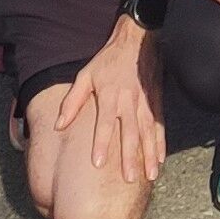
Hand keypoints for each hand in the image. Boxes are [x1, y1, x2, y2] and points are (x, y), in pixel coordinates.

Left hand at [52, 18, 167, 183]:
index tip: (98, 164)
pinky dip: (161, 142)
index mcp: (110, 96)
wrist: (138, 39)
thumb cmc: (108, 60)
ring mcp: (145, 102)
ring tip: (151, 174)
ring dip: (150, 154)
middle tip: (130, 179)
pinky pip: (159, 124)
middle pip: (130, 133)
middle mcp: (129, 102)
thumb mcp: (85, 75)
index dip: (102, 144)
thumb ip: (73, 101)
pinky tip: (160, 158)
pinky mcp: (156, 101)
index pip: (105, 124)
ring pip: (148, 132)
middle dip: (131, 157)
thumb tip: (59, 124)